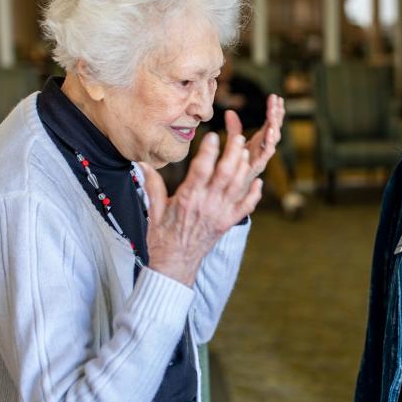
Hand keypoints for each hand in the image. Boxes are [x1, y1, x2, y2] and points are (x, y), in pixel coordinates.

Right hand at [139, 132, 261, 285]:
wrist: (175, 264)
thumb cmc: (162, 238)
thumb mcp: (154, 210)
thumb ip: (152, 185)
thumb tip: (142, 163)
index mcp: (188, 199)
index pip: (201, 170)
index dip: (209, 152)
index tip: (213, 136)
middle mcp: (207, 205)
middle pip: (225, 173)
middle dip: (233, 153)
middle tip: (238, 136)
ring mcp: (220, 214)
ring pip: (237, 186)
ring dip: (244, 168)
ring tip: (246, 151)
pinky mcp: (228, 223)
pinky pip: (246, 207)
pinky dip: (254, 194)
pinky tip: (259, 182)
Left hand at [224, 93, 284, 177]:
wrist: (229, 192)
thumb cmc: (234, 168)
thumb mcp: (235, 145)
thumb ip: (234, 129)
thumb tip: (229, 112)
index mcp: (260, 143)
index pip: (270, 124)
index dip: (273, 111)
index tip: (275, 97)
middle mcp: (263, 150)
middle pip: (274, 130)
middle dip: (276, 115)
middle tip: (276, 100)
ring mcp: (261, 158)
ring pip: (272, 141)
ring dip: (274, 126)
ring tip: (274, 112)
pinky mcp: (257, 167)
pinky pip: (265, 154)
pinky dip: (269, 143)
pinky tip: (270, 131)